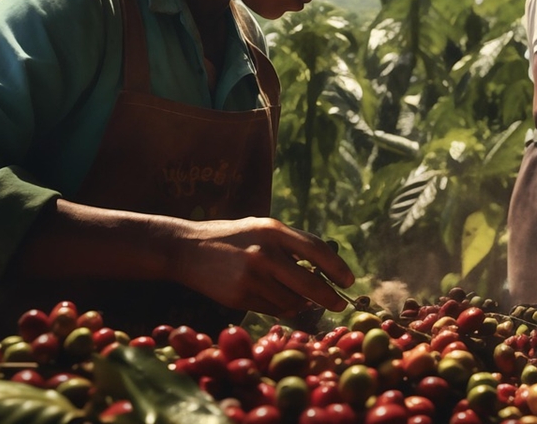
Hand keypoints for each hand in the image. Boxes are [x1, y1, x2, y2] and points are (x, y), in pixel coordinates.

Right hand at [165, 217, 354, 317]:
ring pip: (291, 301)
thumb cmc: (232, 237)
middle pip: (309, 283)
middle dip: (329, 297)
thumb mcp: (262, 228)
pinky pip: (272, 309)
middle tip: (339, 304)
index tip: (348, 281)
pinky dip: (280, 307)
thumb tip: (325, 270)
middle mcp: (264, 253)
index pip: (317, 250)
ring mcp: (251, 277)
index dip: (337, 268)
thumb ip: (291, 244)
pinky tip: (275, 298)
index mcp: (273, 230)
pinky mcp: (239, 297)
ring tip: (298, 297)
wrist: (187, 249)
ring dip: (300, 303)